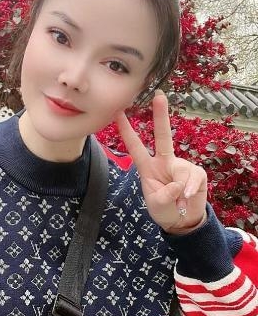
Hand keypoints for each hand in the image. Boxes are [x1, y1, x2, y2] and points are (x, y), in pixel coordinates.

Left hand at [115, 91, 207, 233]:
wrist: (184, 220)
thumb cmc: (165, 209)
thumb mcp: (157, 205)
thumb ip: (164, 196)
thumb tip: (178, 185)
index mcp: (148, 167)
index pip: (136, 147)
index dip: (127, 131)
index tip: (118, 113)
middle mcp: (164, 162)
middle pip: (164, 136)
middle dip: (161, 116)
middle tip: (159, 95)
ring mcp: (181, 166)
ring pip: (182, 170)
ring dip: (181, 189)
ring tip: (179, 201)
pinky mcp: (197, 173)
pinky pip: (194, 179)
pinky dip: (190, 191)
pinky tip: (187, 199)